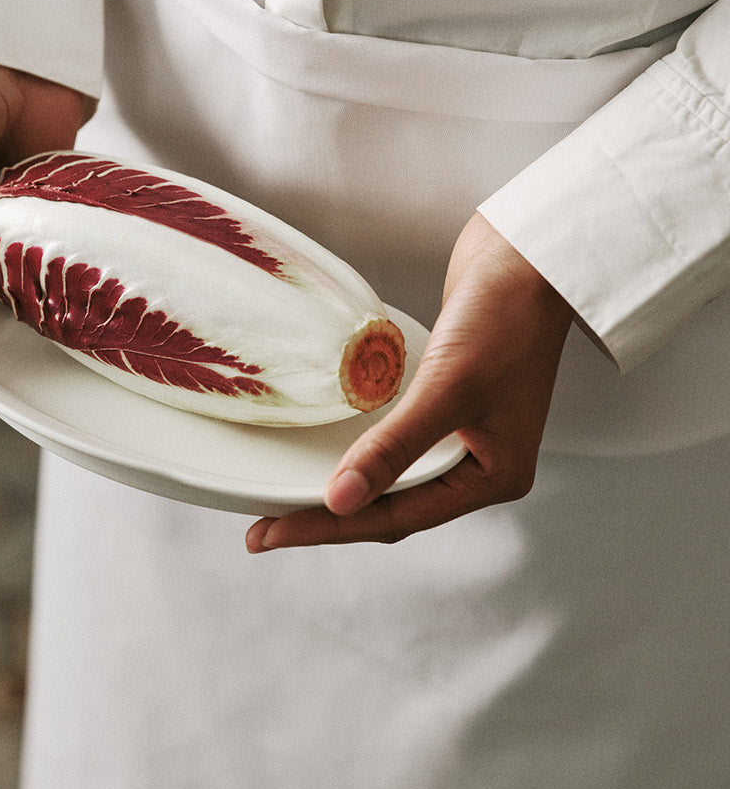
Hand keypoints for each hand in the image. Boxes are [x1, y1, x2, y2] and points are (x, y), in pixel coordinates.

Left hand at [245, 212, 573, 550]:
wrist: (526, 254)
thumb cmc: (507, 316)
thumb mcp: (449, 386)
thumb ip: (395, 446)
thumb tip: (340, 500)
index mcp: (494, 476)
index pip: (397, 518)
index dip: (330, 528)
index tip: (270, 534)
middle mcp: (478, 462)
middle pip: (392, 506)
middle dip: (329, 516)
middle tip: (263, 526)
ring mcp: (462, 430)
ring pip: (390, 475)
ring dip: (342, 484)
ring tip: (283, 496)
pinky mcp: (443, 397)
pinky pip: (392, 437)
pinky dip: (358, 446)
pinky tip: (323, 446)